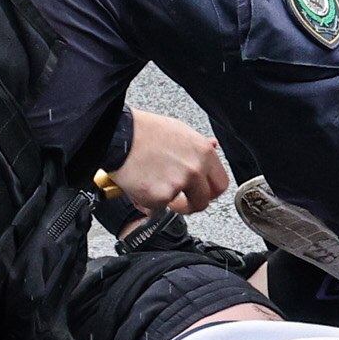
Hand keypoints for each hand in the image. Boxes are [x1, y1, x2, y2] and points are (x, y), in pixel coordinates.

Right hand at [109, 109, 230, 214]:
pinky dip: (148, 203)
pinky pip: (158, 209)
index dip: (210, 192)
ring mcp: (178, 184)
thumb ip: (197, 146)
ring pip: (180, 207)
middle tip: (181, 200)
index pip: (220, 184)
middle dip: (192, 204)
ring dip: (169, 203)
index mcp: (203, 152)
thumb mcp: (179, 131)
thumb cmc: (143, 131)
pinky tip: (141, 187)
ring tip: (155, 188)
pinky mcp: (160, 197)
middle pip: (204, 202)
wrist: (118, 136)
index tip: (202, 193)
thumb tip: (212, 147)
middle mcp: (195, 169)